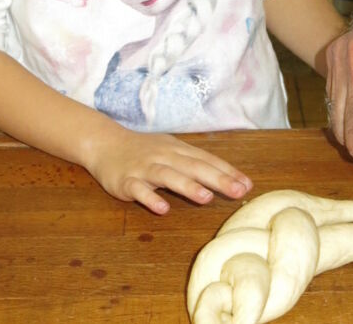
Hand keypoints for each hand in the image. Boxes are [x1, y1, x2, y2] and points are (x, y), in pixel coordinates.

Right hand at [86, 130, 252, 213]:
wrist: (104, 143)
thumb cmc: (145, 150)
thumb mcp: (171, 151)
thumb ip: (196, 164)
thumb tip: (229, 179)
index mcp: (178, 150)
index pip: (207, 160)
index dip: (228, 172)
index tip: (248, 185)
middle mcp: (164, 157)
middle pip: (194, 167)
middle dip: (218, 179)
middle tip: (239, 191)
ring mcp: (144, 168)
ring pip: (168, 176)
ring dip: (187, 186)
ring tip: (206, 198)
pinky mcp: (126, 181)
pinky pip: (139, 190)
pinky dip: (151, 198)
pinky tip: (163, 209)